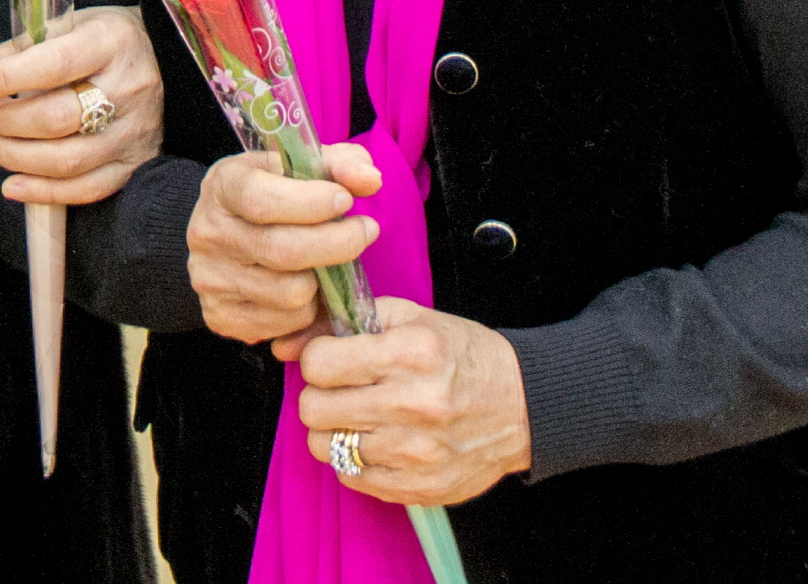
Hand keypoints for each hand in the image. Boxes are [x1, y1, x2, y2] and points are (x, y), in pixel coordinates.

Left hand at [0, 5, 166, 204]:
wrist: (164, 56)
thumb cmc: (103, 39)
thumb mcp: (66, 25)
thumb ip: (17, 50)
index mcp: (112, 42)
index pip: (53, 64)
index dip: (4, 78)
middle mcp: (129, 88)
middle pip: (58, 118)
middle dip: (7, 121)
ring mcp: (135, 131)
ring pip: (68, 160)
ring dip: (15, 157)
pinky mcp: (135, 163)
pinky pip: (87, 189)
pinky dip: (43, 192)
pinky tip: (12, 185)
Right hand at [185, 142, 380, 346]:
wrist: (223, 235)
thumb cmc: (270, 194)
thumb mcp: (295, 167)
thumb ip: (337, 165)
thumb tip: (370, 179)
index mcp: (221, 187)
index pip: (260, 200)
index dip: (310, 203)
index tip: (345, 201)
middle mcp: (209, 234)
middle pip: (282, 251)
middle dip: (337, 243)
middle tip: (365, 231)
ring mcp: (211, 280)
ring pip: (291, 294)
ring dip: (323, 281)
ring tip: (326, 262)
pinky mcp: (222, 317)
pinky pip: (286, 324)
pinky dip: (308, 309)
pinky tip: (307, 288)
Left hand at [296, 300, 531, 504]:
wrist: (522, 407)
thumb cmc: (462, 356)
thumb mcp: (410, 320)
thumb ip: (342, 323)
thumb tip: (284, 345)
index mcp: (410, 354)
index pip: (318, 364)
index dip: (318, 360)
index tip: (334, 361)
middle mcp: (412, 404)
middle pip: (314, 409)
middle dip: (320, 396)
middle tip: (344, 390)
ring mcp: (415, 452)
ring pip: (326, 447)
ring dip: (335, 430)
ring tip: (361, 417)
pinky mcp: (419, 487)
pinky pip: (351, 477)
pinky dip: (356, 460)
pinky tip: (380, 441)